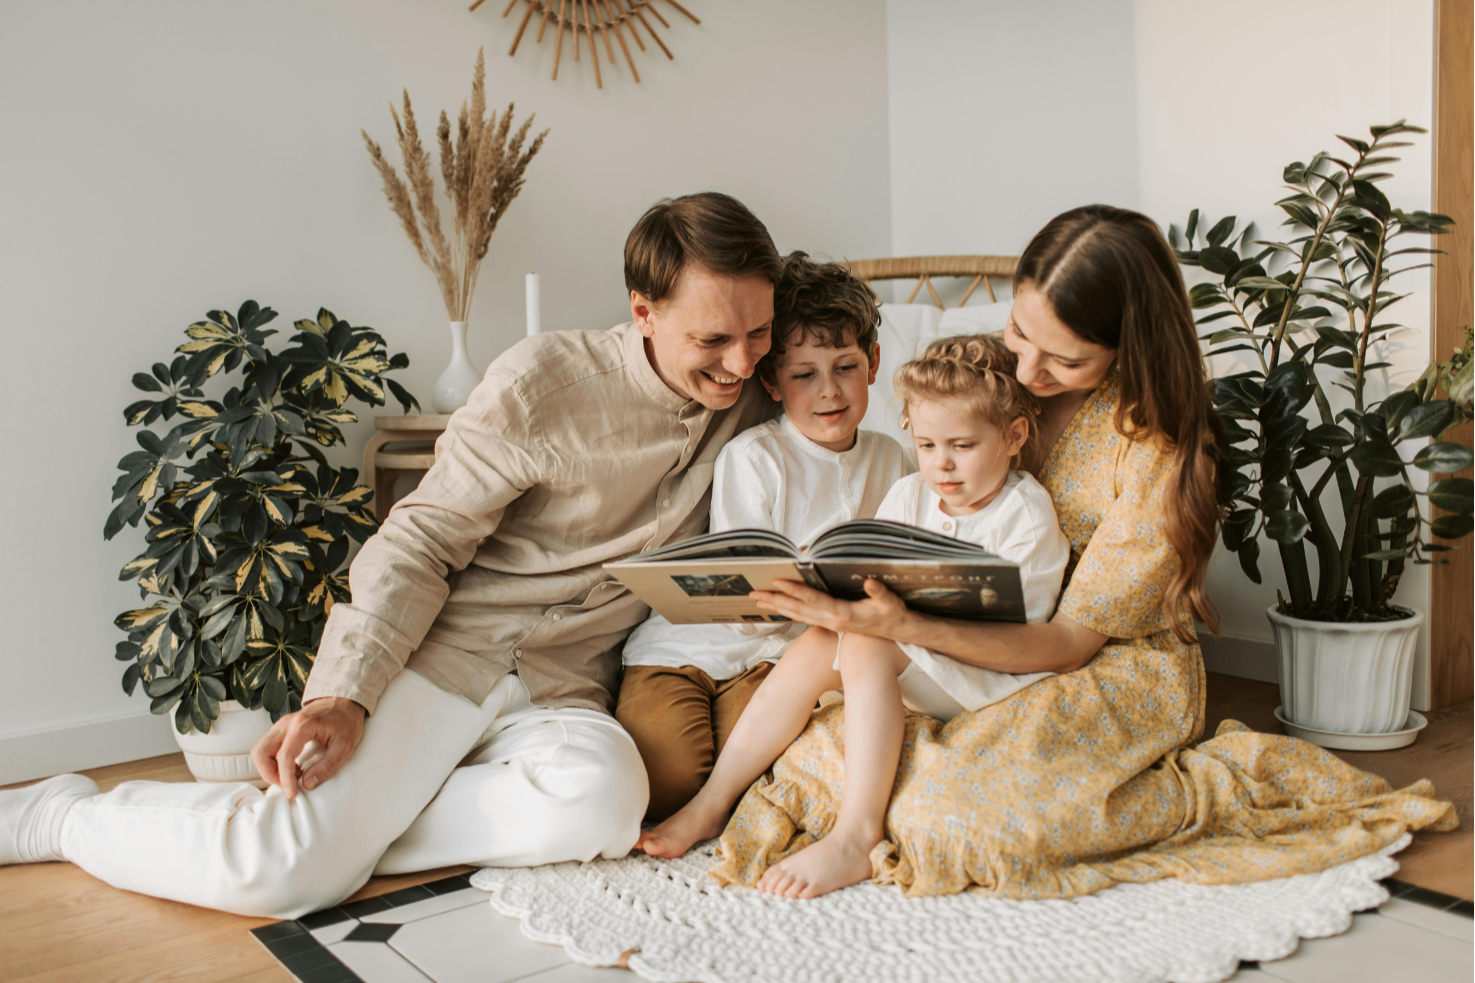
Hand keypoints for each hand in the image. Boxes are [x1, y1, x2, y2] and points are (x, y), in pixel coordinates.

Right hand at [251, 697, 365, 799]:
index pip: (284, 756)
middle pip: (260, 752)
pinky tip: (293, 767)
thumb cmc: (346, 720)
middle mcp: (286, 724)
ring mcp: (281, 725)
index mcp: (302, 725)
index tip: (291, 793)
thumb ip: (326, 766)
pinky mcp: (281, 730)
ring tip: (293, 775)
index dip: (285, 779)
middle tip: (287, 784)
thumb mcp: (344, 746)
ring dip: (270, 768)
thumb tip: (307, 784)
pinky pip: (267, 748)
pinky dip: (273, 762)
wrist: (344, 702)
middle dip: (269, 774)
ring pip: (260, 750)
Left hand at [750, 578, 911, 638]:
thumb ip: (879, 592)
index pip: (814, 600)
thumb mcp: (890, 602)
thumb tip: (869, 582)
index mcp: (843, 614)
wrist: (897, 632)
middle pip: (798, 609)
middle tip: (754, 592)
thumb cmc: (893, 614)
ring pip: (797, 615)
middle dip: (775, 600)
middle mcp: (831, 621)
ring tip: (758, 599)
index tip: (778, 581)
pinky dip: (788, 611)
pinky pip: (803, 617)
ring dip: (777, 606)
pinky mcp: (829, 624)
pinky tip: (778, 606)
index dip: (795, 590)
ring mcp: (829, 624)